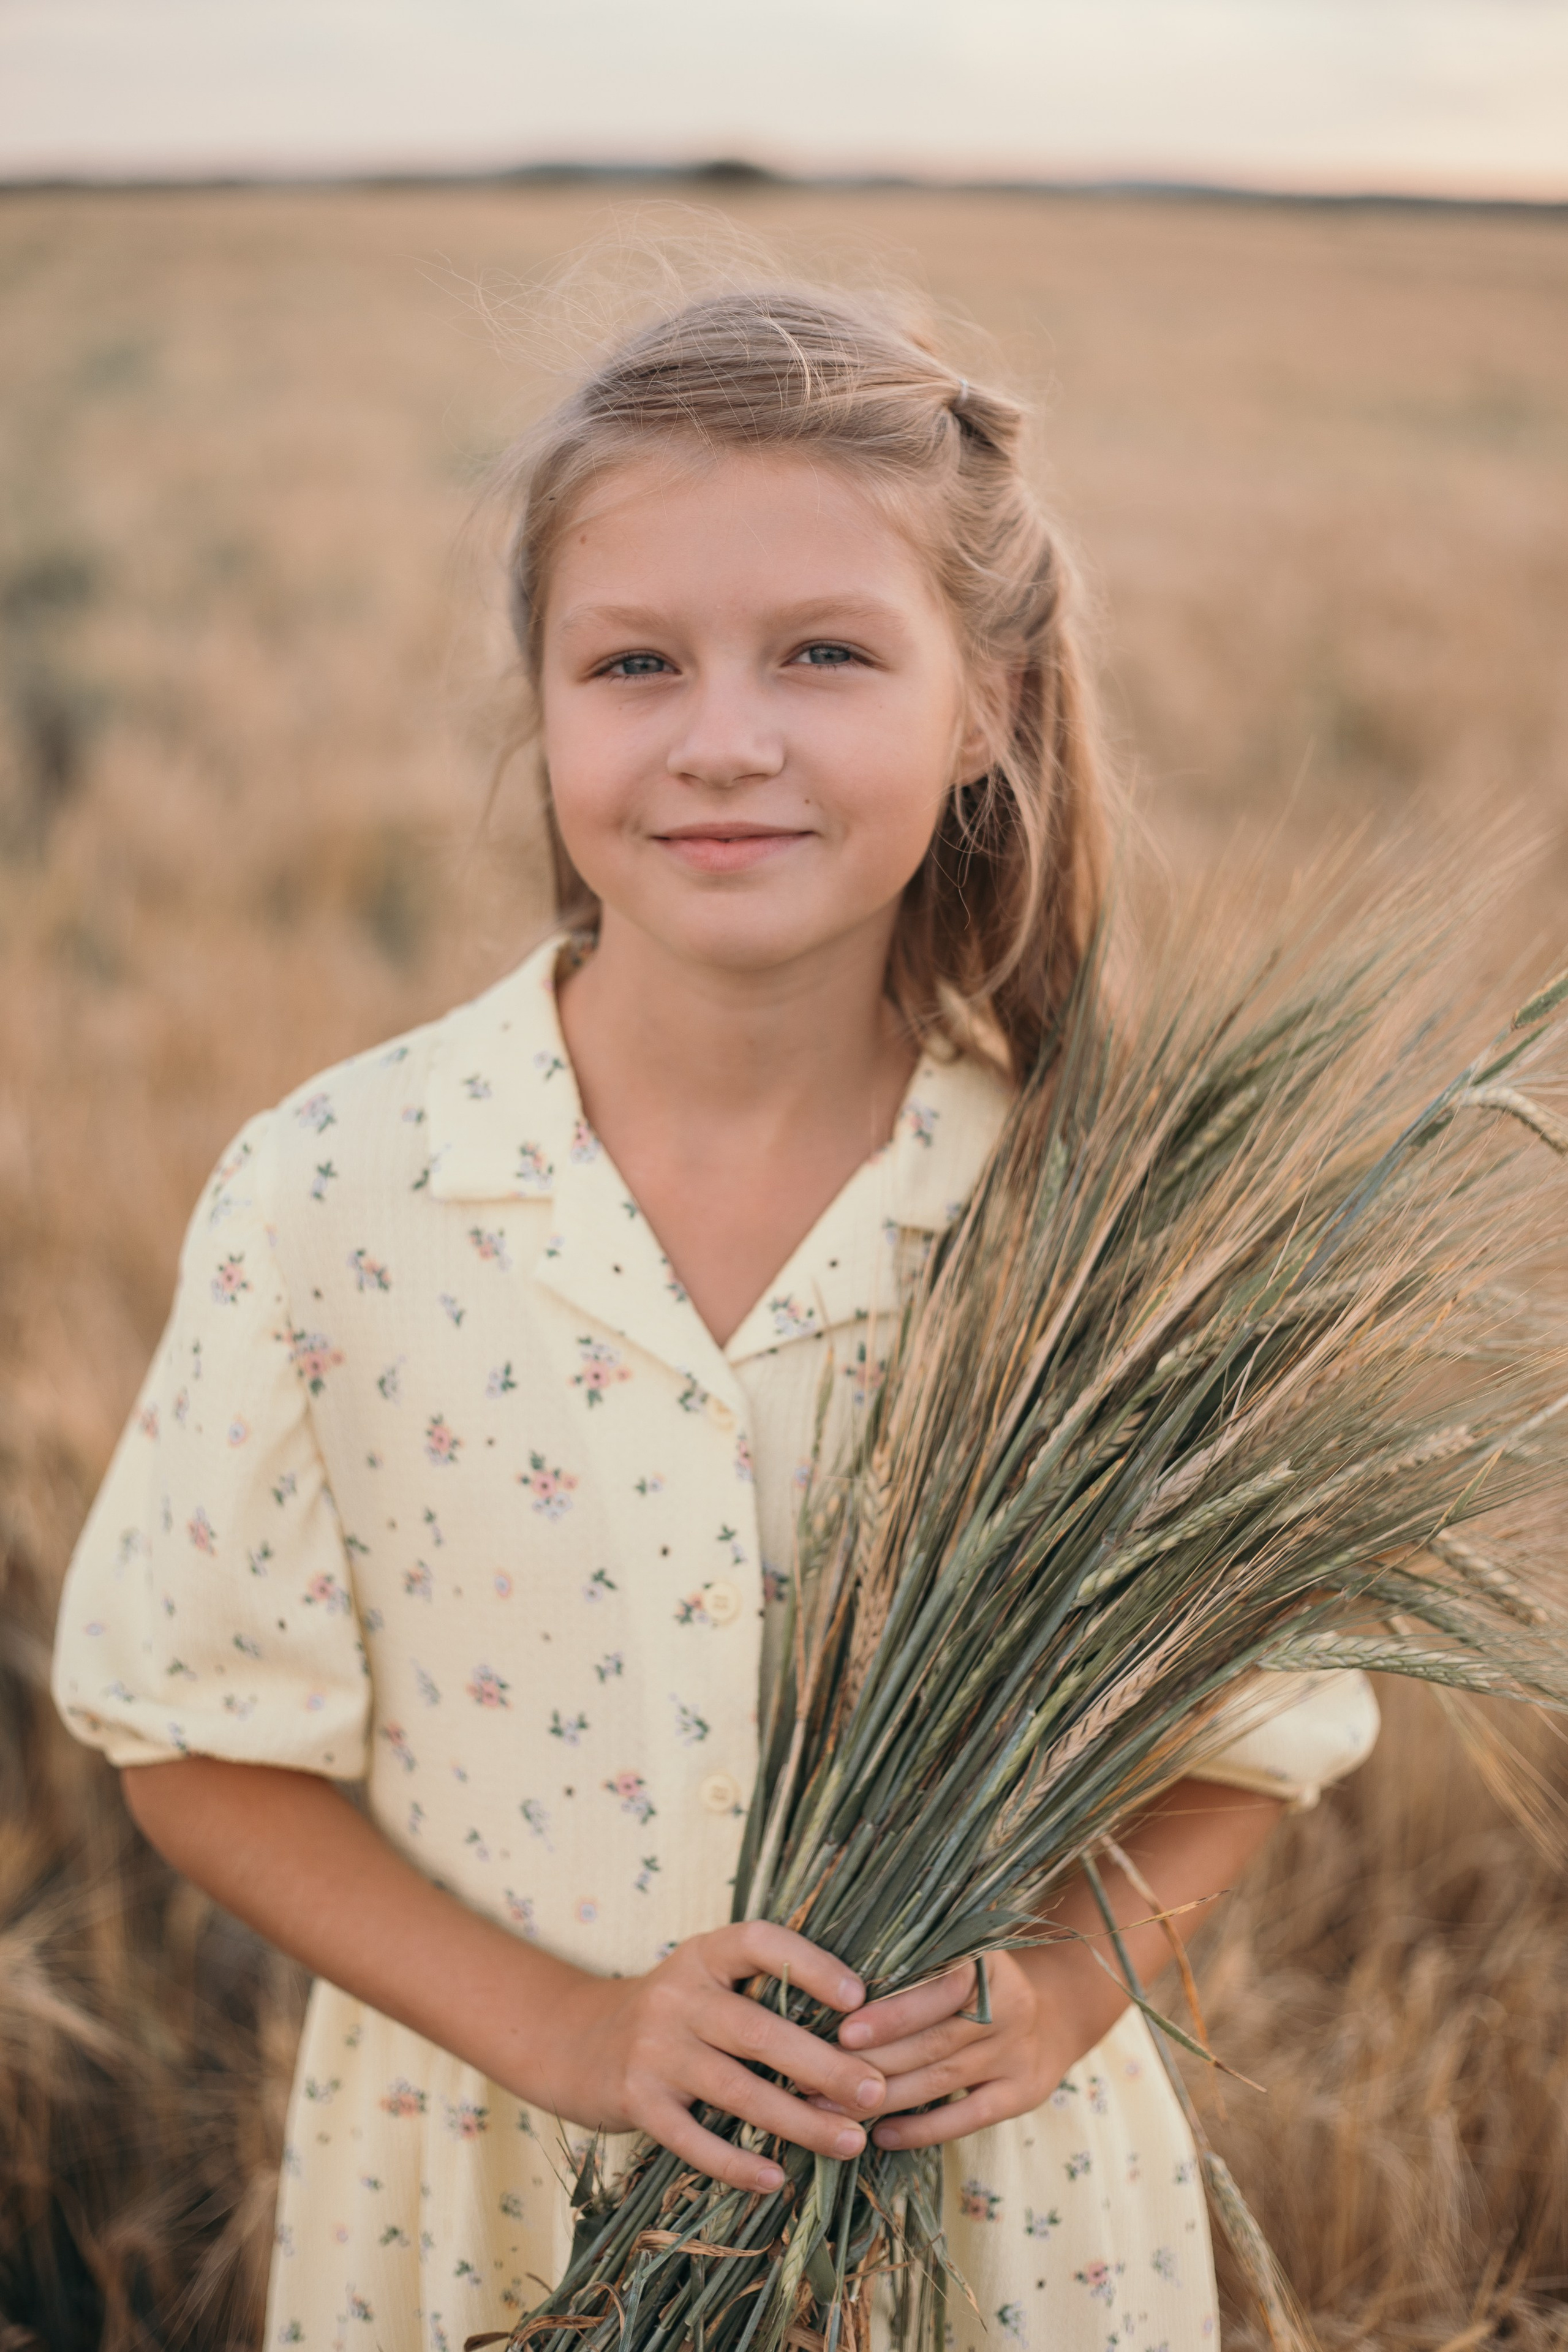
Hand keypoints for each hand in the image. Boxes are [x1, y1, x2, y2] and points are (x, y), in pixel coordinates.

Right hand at [551, 1921, 888, 2191]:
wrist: (574, 2041)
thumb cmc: (670, 2014)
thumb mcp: (706, 1982)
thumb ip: (760, 1993)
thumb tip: (857, 2030)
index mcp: (703, 1956)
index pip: (760, 1944)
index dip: (811, 1965)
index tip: (860, 1998)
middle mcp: (676, 1996)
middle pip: (758, 2031)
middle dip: (823, 2064)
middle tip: (876, 2090)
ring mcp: (653, 2049)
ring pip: (736, 2089)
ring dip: (798, 2120)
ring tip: (850, 2141)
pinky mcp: (636, 2101)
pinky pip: (692, 2139)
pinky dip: (736, 2163)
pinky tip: (776, 2178)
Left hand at [836, 1950, 1074, 2149]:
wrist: (1055, 2012)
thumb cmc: (977, 1984)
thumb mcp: (959, 1960)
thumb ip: (913, 1969)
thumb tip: (831, 1990)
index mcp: (986, 1966)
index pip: (939, 1989)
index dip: (892, 2014)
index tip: (843, 2031)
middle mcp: (1007, 2007)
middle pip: (931, 2041)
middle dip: (871, 2061)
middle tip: (817, 2075)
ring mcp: (1017, 2053)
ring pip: (941, 2079)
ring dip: (884, 2096)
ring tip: (831, 2106)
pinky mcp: (1022, 2093)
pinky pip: (967, 2117)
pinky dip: (923, 2129)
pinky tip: (883, 2135)